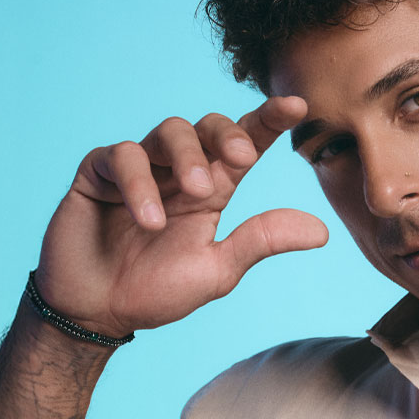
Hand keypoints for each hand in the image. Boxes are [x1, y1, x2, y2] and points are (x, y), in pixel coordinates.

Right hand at [33, 96, 325, 337]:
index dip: (269, 120)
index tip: (296, 107)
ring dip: (187, 156)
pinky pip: (122, 157)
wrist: (96, 312)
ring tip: (195, 194)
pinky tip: (148, 221)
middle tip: (241, 159)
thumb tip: (321, 231)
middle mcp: (176, 171)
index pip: (244, 144)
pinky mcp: (98, 173)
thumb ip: (260, 242)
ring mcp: (137, 169)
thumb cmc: (154, 291)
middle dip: (228, 133)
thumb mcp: (216, 270)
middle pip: (207, 126)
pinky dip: (139, 184)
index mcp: (210, 189)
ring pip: (168, 131)